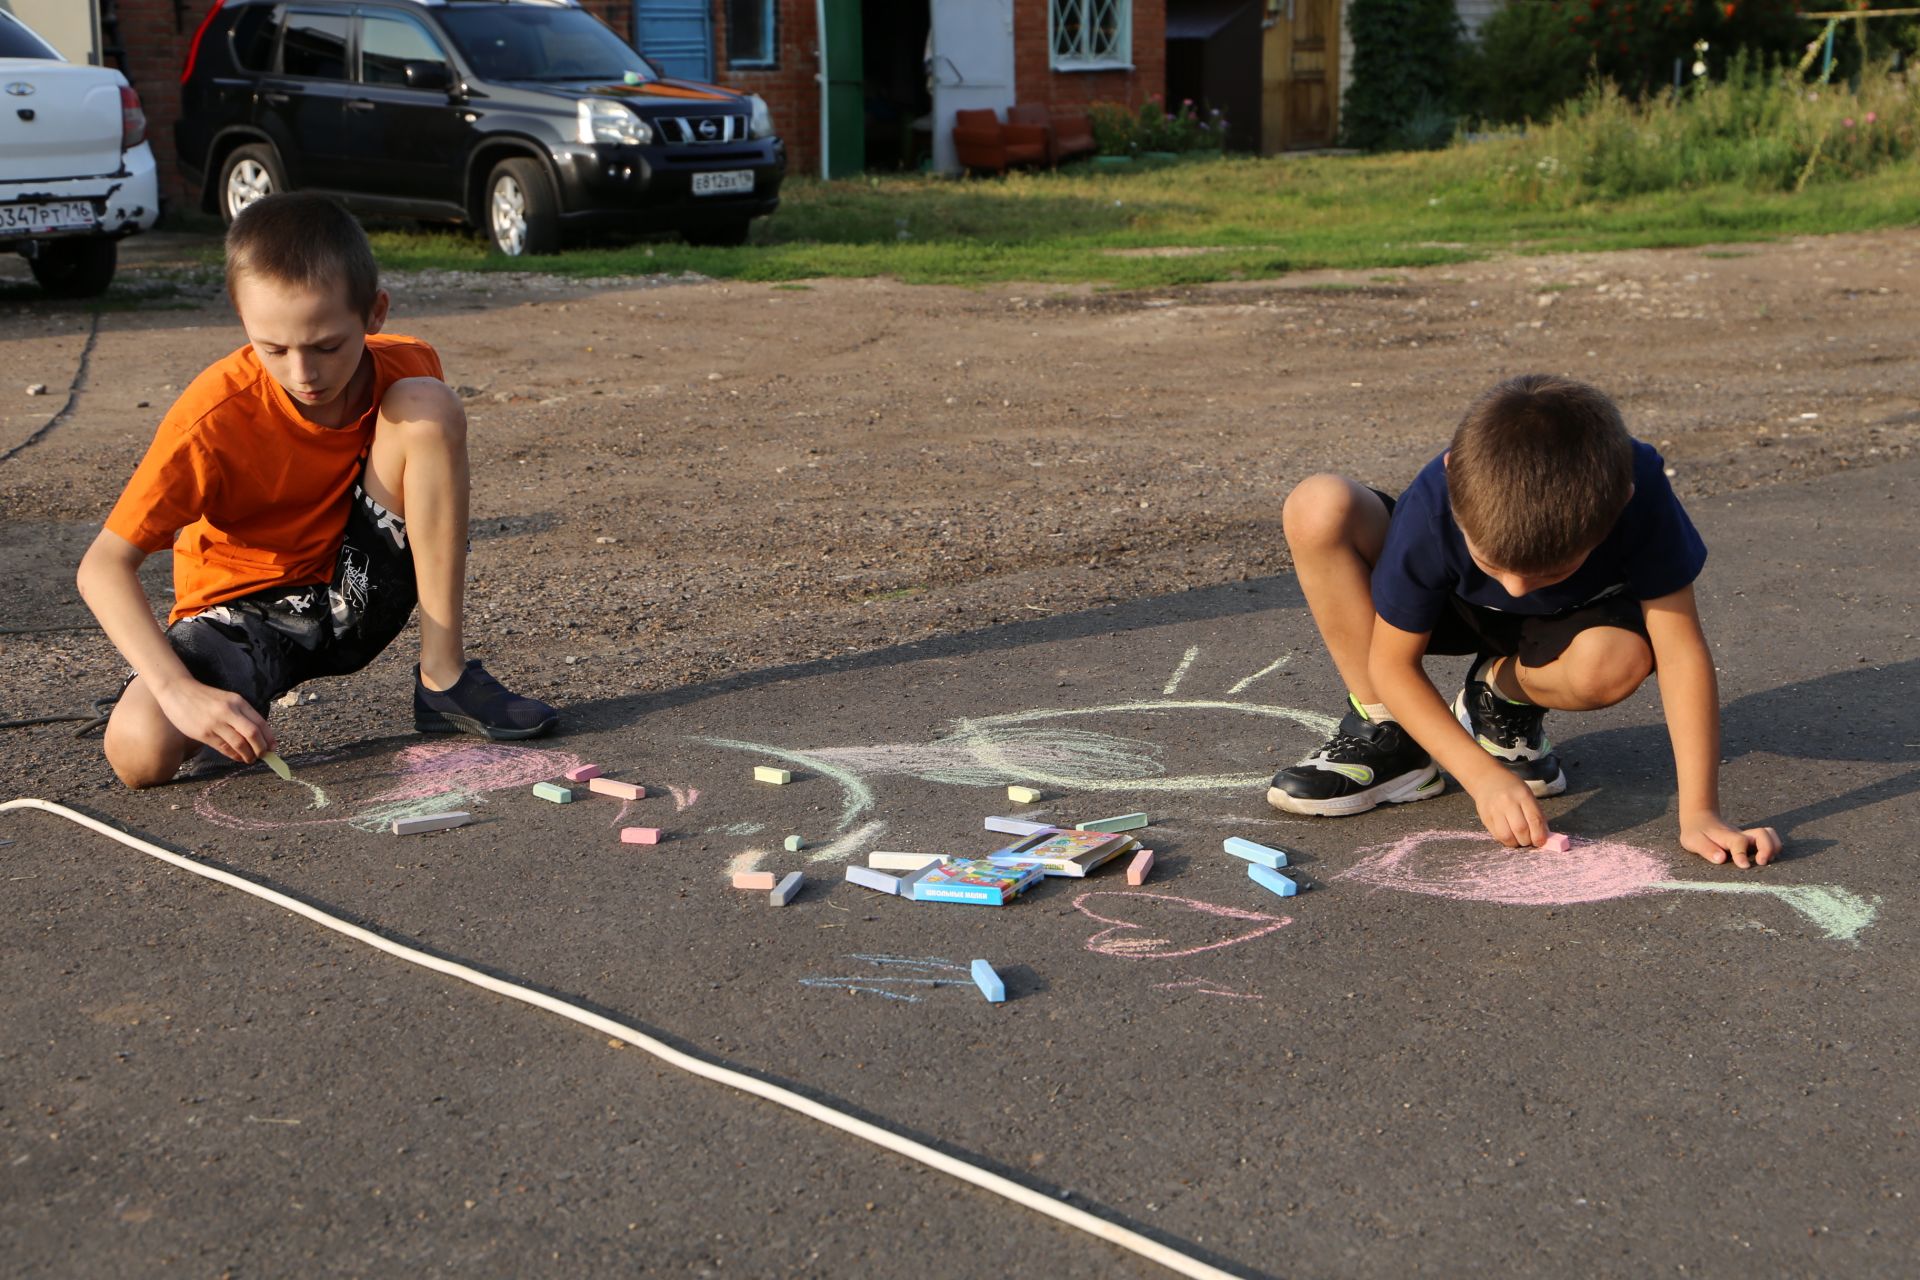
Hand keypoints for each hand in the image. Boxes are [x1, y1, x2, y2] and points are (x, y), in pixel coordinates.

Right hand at [153, 678, 274, 763]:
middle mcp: (229, 711)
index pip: (260, 722)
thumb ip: (241, 714)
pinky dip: (234, 755)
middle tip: (264, 756)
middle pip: (253, 734)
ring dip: (248, 755)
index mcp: (238, 701)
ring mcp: (215, 722)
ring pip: (239, 743)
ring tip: (251, 759)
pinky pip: (224, 748)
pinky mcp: (203, 733)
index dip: (269, 738)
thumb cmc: (204, 697)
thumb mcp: (227, 700)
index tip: (274, 748)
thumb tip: (258, 735)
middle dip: (261, 748)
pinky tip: (238, 757)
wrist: (177, 690)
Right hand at [1468, 770, 1547, 848]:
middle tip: (1529, 841)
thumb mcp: (1528, 795)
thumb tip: (1543, 836)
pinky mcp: (1485, 818)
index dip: (1539, 835)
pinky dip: (1506, 840)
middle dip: (1528, 840)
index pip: (1534, 819)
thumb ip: (1536, 815)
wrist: (1487, 779)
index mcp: (1523, 795)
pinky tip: (1509, 836)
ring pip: (1507, 836)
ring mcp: (1494, 810)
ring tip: (1519, 840)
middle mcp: (1508, 802)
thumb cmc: (1512, 789)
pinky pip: (1497, 835)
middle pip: (1521, 829)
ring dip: (1516, 843)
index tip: (1541, 842)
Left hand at [1681, 813, 1780, 868]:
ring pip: (1769, 834)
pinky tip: (1769, 858)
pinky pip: (1769, 839)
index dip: (1742, 853)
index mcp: (1726, 837)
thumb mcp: (1693, 841)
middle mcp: (1740, 835)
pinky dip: (1774, 847)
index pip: (1738, 842)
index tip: (1744, 866)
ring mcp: (1748, 837)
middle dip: (1767, 848)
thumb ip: (1706, 849)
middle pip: (1762, 834)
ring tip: (1769, 861)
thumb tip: (1721, 858)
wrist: (1700, 819)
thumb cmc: (1696, 833)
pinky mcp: (1751, 840)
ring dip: (1774, 847)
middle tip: (1762, 863)